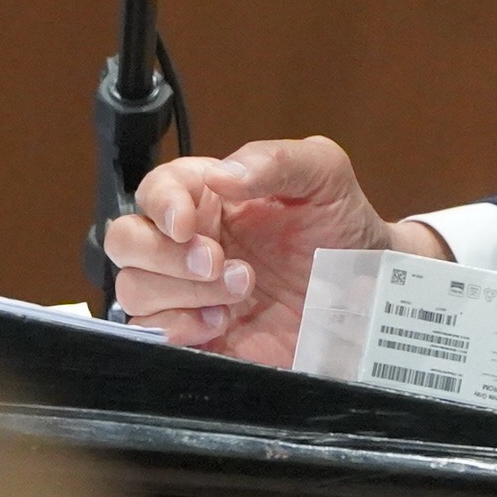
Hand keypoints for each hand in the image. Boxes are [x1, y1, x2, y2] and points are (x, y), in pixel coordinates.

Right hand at [104, 135, 417, 363]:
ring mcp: (191, 291)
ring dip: (182, 292)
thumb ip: (276, 160)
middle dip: (164, 255)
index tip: (187, 223)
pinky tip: (223, 322)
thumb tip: (221, 175)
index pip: (155, 191)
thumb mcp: (325, 176)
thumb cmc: (344, 229)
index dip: (160, 205)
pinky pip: (154, 335)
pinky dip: (179, 329)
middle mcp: (190, 242)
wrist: (371, 295)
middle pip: (126, 241)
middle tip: (218, 262)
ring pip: (135, 290)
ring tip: (241, 291)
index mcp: (210, 196)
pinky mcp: (199, 335)